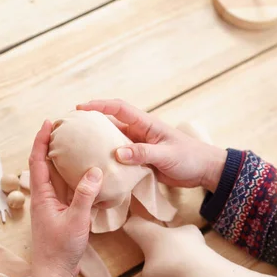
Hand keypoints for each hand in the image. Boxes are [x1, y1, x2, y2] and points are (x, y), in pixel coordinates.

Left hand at [29, 120, 102, 276]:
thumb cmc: (60, 249)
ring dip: (62, 159)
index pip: (38, 161)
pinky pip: (66, 188)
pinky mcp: (61, 213)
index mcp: (41, 196)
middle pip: (44, 164)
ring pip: (56, 176)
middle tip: (65, 128)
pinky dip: (73, 177)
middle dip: (52, 144)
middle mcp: (44, 197)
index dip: (42, 141)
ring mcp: (52, 205)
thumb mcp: (76, 220)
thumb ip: (85, 195)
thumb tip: (94, 170)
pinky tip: (86, 173)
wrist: (54, 273)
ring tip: (76, 145)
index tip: (49, 123)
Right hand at [77, 99, 226, 191]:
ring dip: (99, 144)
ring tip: (78, 149)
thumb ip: (143, 154)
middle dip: (93, 123)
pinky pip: (121, 159)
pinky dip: (110, 161)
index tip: (80, 108)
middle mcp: (140, 133)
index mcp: (146, 124)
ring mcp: (140, 148)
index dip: (100, 106)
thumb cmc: (190, 157)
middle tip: (72, 129)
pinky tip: (98, 168)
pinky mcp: (142, 162)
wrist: (204, 170)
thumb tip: (117, 153)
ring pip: (114, 143)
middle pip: (112, 124)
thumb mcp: (166, 155)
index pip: (119, 109)